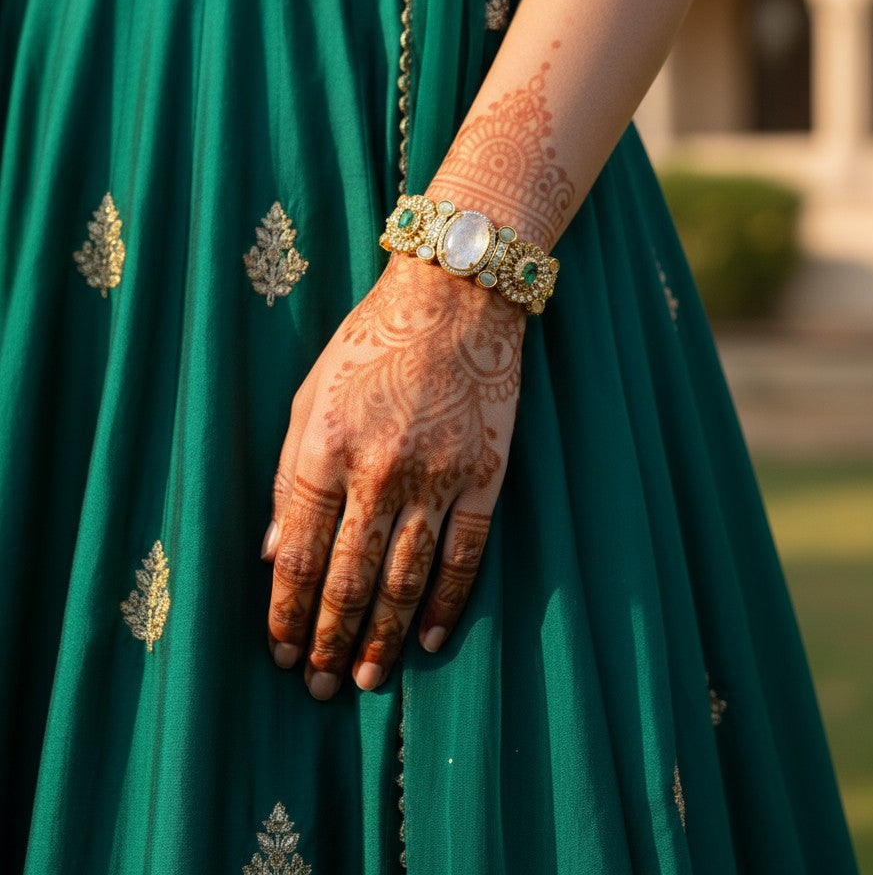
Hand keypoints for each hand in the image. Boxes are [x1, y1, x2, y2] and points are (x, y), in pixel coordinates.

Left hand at [261, 253, 525, 699]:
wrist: (455, 299)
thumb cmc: (373, 341)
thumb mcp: (309, 397)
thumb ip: (289, 476)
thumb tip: (273, 553)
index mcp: (324, 449)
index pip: (300, 553)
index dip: (287, 611)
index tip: (280, 651)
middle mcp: (378, 471)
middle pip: (350, 577)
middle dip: (330, 638)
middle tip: (319, 687)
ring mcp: (436, 476)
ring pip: (405, 577)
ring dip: (384, 635)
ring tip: (368, 678)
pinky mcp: (485, 477)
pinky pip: (465, 553)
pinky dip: (447, 601)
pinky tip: (429, 638)